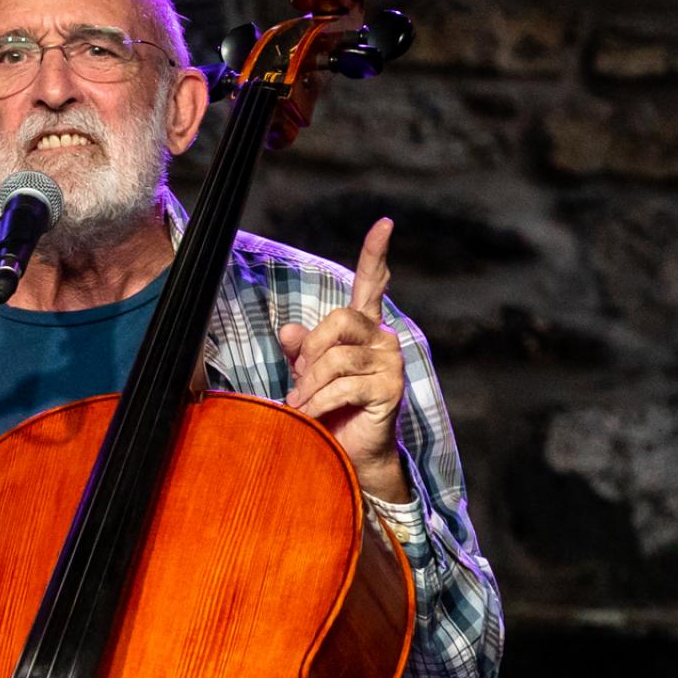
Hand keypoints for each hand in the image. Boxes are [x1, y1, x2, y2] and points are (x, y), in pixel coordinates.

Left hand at [279, 219, 409, 502]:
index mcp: (363, 328)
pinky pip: (345, 385)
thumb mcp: (306, 374)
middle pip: (339, 320)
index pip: (371, 284)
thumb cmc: (328, 408)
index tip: (385, 224)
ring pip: (337, 357)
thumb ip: (298, 348)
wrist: (349, 453)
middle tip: (299, 380)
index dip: (375, 254)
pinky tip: (312, 414)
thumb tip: (288, 328)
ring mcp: (390, 362)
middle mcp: (382, 338)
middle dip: (310, 350)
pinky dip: (320, 401)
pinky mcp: (390, 388)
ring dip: (310, 384)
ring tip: (300, 403)